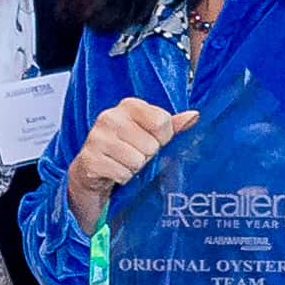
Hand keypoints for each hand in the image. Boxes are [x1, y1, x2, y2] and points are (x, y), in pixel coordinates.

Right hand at [66, 99, 198, 225]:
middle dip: (148, 157)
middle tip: (136, 157)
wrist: (92, 172)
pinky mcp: (89, 159)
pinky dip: (123, 178)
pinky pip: (122, 173)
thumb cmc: (125, 151)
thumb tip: (194, 116)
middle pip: (151, 145)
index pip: (161, 122)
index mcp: (129, 106)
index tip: (154, 143)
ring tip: (125, 165)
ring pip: (137, 161)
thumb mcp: (150, 135)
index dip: (163, 139)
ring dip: (135, 170)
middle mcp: (110, 117)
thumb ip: (172, 126)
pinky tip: (115, 173)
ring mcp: (97, 137)